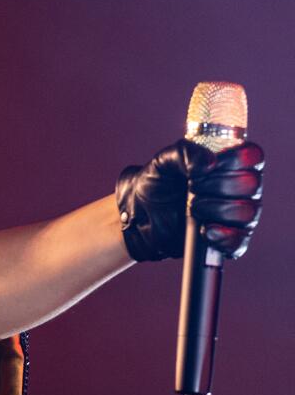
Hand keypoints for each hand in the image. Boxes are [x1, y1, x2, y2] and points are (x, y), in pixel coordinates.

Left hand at [115, 140, 263, 261]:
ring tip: (192, 208)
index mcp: (231, 164)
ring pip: (247, 212)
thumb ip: (185, 153)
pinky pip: (239, 241)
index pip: (252, 156)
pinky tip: (205, 230)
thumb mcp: (164, 161)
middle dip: (218, 184)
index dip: (234, 158)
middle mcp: (241, 189)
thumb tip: (209, 162)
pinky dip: (223, 236)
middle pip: (250, 184)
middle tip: (192, 187)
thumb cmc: (158, 183)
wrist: (141, 214)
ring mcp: (238, 216)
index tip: (209, 165)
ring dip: (217, 208)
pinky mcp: (229, 240)